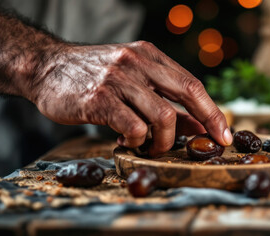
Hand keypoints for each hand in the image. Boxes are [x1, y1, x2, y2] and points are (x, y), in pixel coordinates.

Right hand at [32, 41, 232, 155]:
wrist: (46, 67)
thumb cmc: (94, 77)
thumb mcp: (133, 79)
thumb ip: (163, 99)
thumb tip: (196, 125)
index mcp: (150, 56)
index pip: (191, 83)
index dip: (212, 110)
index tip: (224, 132)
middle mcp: (138, 63)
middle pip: (187, 92)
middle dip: (208, 120)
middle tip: (214, 143)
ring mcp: (119, 80)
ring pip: (163, 116)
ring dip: (163, 140)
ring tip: (151, 146)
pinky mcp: (99, 99)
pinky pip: (133, 128)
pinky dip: (136, 141)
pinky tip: (126, 141)